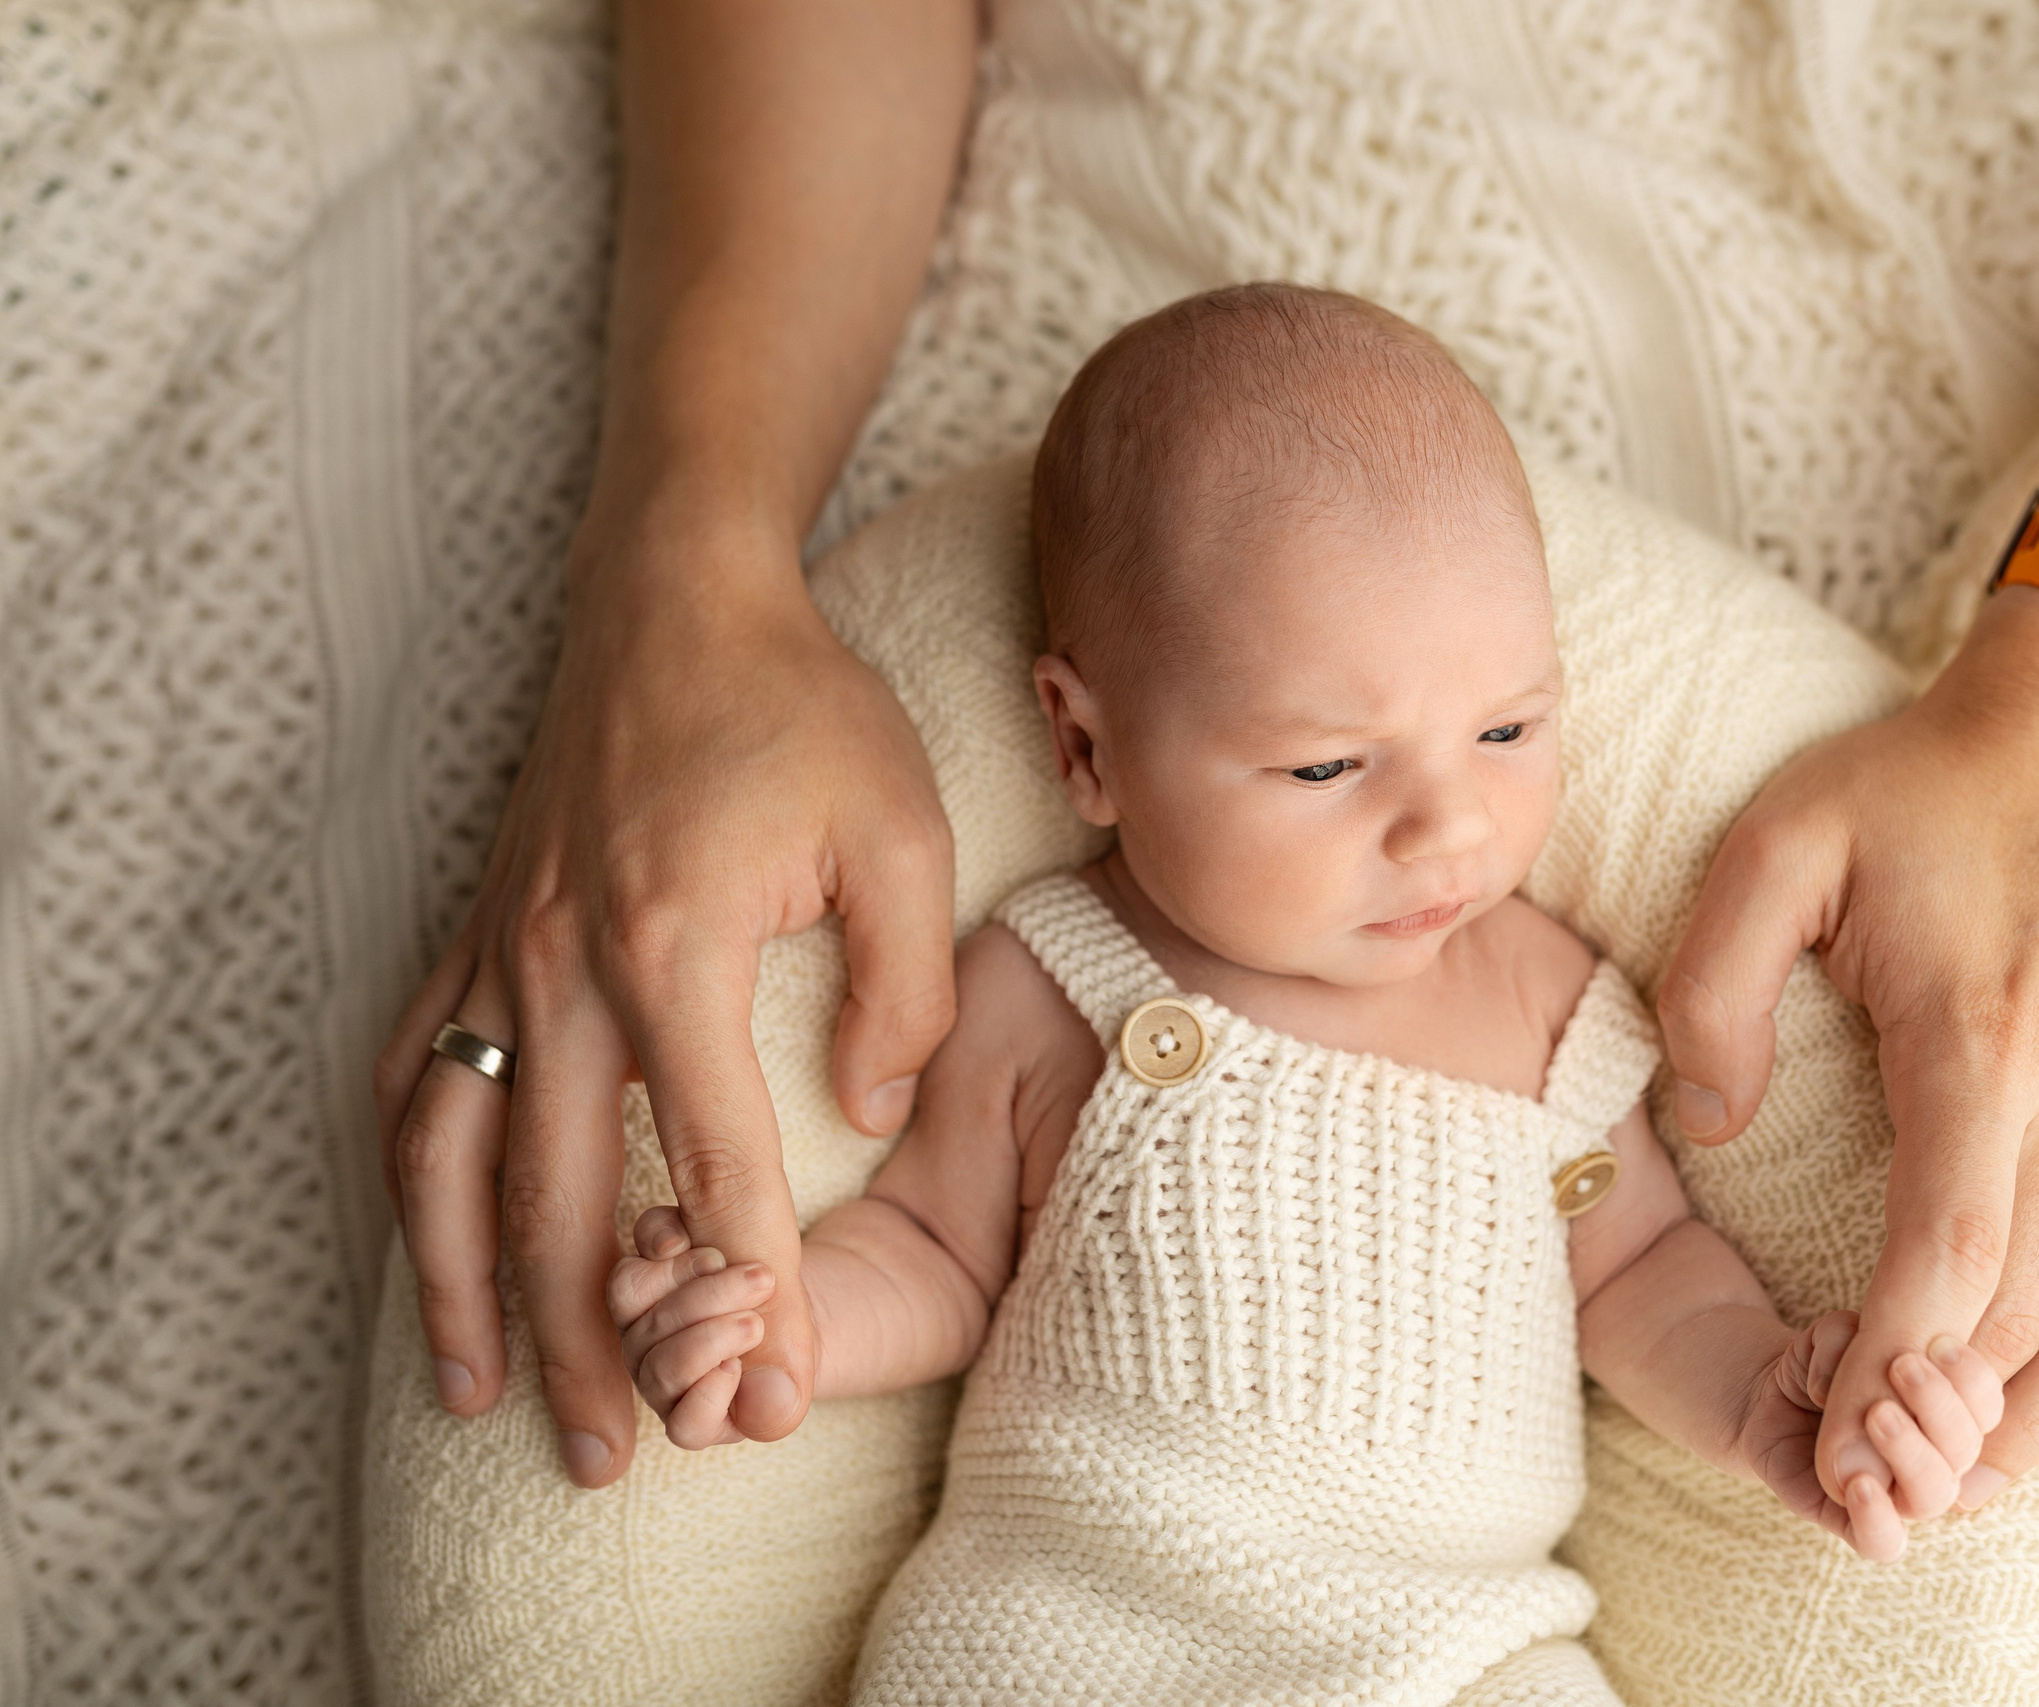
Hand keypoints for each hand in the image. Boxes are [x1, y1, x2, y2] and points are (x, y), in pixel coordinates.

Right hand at [371, 507, 955, 1485]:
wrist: (677, 598)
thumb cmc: (804, 711)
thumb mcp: (900, 832)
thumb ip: (903, 982)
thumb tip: (872, 1110)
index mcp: (673, 943)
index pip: (709, 1154)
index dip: (742, 1274)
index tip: (762, 1371)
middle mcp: (560, 963)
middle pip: (557, 1194)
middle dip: (589, 1337)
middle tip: (618, 1455)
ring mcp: (498, 951)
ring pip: (452, 1158)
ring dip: (463, 1288)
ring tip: (484, 1399)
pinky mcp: (474, 932)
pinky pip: (412, 1077)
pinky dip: (411, 1176)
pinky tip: (429, 1244)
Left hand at [1659, 587, 2038, 1512]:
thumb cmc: (1905, 790)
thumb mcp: (1772, 846)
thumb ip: (1713, 985)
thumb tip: (1702, 1125)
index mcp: (1979, 1038)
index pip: (1950, 1251)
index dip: (1890, 1362)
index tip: (1831, 1428)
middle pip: (2036, 1308)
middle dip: (1957, 1413)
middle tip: (1881, 1470)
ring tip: (1983, 1458)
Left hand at [1739, 1311, 2003, 1561]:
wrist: (1770, 1396)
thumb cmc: (1820, 1363)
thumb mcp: (1832, 1335)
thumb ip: (1843, 1339)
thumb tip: (1837, 1386)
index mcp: (1948, 1411)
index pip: (1986, 1408)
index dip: (1975, 1380)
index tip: (1941, 1344)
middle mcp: (1933, 1458)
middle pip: (1966, 1451)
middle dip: (1941, 1407)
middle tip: (1903, 1367)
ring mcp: (1894, 1493)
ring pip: (1933, 1496)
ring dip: (1912, 1453)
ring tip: (1877, 1413)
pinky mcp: (1849, 1519)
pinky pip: (1881, 1542)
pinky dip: (1877, 1520)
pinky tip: (1858, 1482)